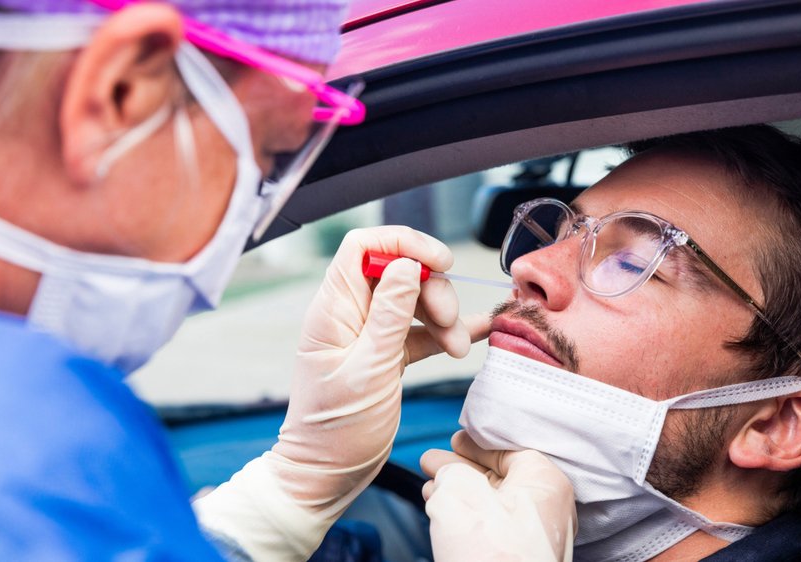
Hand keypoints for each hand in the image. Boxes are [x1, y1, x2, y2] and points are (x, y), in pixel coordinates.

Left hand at [194, 226, 488, 560]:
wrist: (327, 475)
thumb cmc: (337, 431)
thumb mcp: (370, 370)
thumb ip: (390, 315)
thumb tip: (407, 264)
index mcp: (333, 309)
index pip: (364, 246)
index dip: (404, 243)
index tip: (440, 262)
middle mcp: (349, 314)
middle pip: (399, 271)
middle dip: (434, 291)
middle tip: (451, 323)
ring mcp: (368, 333)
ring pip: (415, 299)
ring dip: (444, 317)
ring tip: (458, 349)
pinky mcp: (385, 353)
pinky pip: (420, 329)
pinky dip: (446, 332)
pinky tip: (473, 335)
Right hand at [421, 431, 576, 561]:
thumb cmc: (491, 556)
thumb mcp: (459, 496)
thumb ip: (451, 473)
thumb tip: (446, 471)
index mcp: (544, 482)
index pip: (509, 450)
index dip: (477, 444)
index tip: (455, 440)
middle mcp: (546, 508)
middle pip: (500, 477)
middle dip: (462, 470)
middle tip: (433, 462)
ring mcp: (534, 536)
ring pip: (493, 503)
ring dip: (459, 493)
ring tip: (431, 486)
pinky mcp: (521, 558)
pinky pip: (493, 527)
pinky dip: (467, 517)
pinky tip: (442, 513)